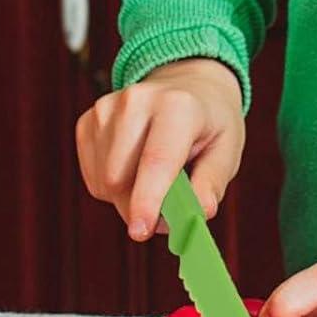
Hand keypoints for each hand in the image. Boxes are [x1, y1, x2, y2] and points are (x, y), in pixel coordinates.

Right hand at [76, 58, 244, 239]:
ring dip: (127, 198)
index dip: (147, 199)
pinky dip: (112, 187)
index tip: (141, 231)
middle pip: (119, 177)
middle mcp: (136, 100)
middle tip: (167, 211)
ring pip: (103, 181)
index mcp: (178, 106)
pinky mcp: (89, 119)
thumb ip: (211, 184)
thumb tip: (198, 213)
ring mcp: (107, 107)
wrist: (187, 85)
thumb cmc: (209, 124)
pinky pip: (93, 176)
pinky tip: (134, 170)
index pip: (156, 159)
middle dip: (139, 207)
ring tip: (154, 182)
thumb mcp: (226, 150)